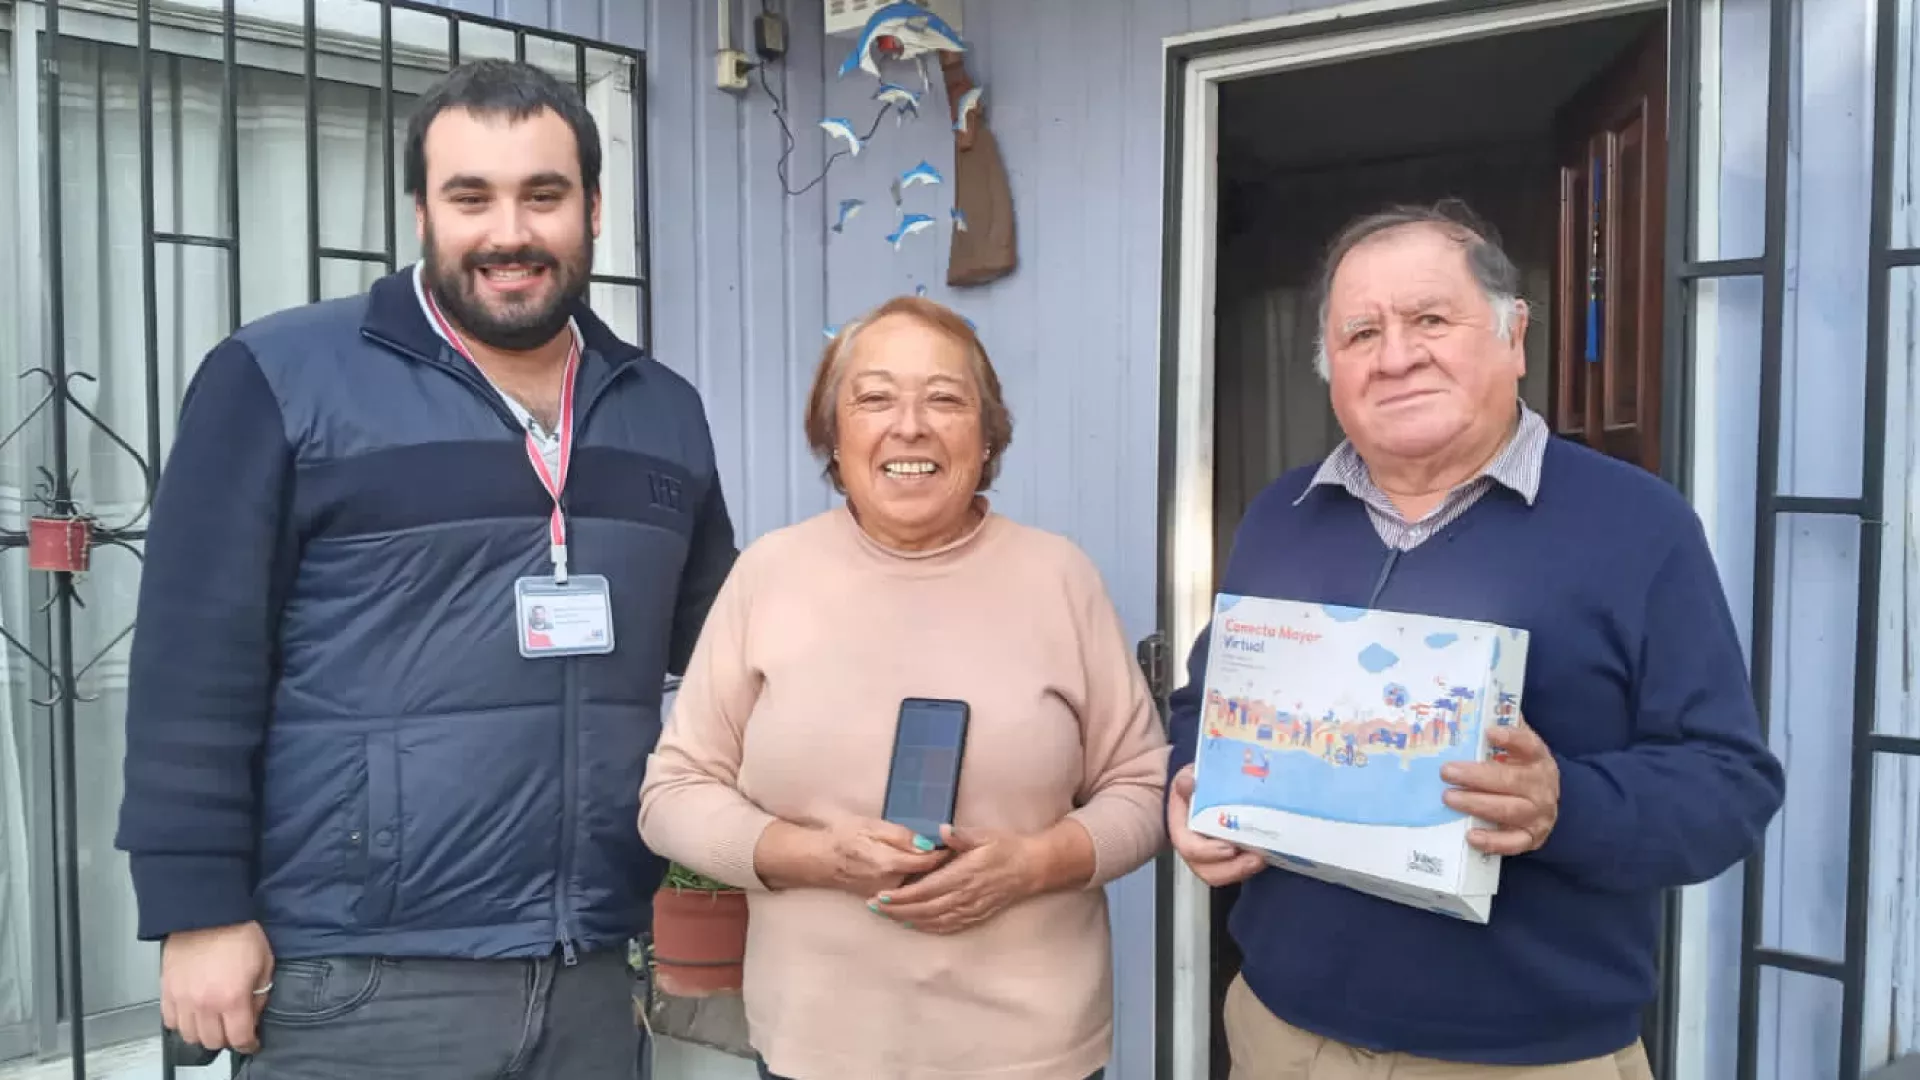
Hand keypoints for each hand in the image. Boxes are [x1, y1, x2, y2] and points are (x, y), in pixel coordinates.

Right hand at [160, 921, 274, 1054]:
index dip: (248, 1043)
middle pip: (213, 1041)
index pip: (239, 1038)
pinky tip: (193, 1014)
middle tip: (234, 1028)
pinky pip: (170, 1021)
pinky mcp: (166, 990)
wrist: (208, 911)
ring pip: (190, 1035)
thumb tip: (254, 1013)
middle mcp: (205, 1003)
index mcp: (232, 997)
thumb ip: (260, 994)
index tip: (252, 1041)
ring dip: (204, 1033)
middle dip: (227, 1038)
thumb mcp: (264, 963)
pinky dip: (182, 1023)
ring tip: (214, 1022)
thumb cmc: (238, 932)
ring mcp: (182, 998)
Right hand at [778, 814, 951, 896]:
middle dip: (945, 870)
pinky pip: (908, 898)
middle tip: (959, 856)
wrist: (820, 859)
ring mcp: (886, 895)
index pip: (928, 862)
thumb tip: (928, 843)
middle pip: (928, 880)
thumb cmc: (845, 836)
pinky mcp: (882, 899)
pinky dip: (921, 891)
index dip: (945, 853)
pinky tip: (931, 883)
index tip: (958, 845)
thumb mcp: (872, 826)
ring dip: (935, 881)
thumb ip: (901, 836)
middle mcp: (891, 884)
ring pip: (919, 890)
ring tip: (949, 869)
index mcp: (890, 863)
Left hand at [866, 825, 1038, 933]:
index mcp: (964, 875)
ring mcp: (970, 908)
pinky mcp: (976, 915)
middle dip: (897, 910)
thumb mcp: (985, 835)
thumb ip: (962, 835)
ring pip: (934, 920)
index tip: (881, 896)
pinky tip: (915, 925)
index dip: (901, 896)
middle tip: (874, 907)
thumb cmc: (1007, 847)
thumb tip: (942, 829)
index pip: (925, 890)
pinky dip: (928, 927)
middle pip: (924, 909)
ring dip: (908, 920)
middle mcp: (965, 896)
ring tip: (887, 916)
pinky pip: (948, 926)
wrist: (1032, 868)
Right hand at [1167, 765, 1266, 886]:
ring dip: (1245, 871)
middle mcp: (1194, 849)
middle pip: (1208, 871)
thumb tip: (1187, 781)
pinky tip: (1265, 855)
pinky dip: (1250, 867)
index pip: (1190, 848)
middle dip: (1233, 869)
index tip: (1229, 848)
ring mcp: (1211, 856)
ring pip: (1224, 875)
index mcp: (1181, 830)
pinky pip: (1236, 871)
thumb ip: (1187, 780)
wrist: (1204, 790)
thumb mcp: (1189, 777)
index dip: (1209, 852)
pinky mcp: (1227, 858)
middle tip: (1256, 858)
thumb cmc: (1196, 785)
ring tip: (1263, 859)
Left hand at [1441, 716, 1560, 854]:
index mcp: (1538, 758)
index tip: (1489, 732)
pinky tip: (1470, 835)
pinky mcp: (1532, 837)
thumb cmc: (1522, 768)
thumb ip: (1502, 729)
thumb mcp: (1519, 748)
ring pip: (1508, 810)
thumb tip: (1471, 703)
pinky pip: (1513, 842)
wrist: (1548, 802)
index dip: (1510, 737)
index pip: (1528, 744)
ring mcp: (1538, 814)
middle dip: (1476, 776)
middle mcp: (1541, 786)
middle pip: (1511, 780)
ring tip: (1449, 798)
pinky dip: (1493, 841)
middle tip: (1447, 771)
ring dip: (1477, 804)